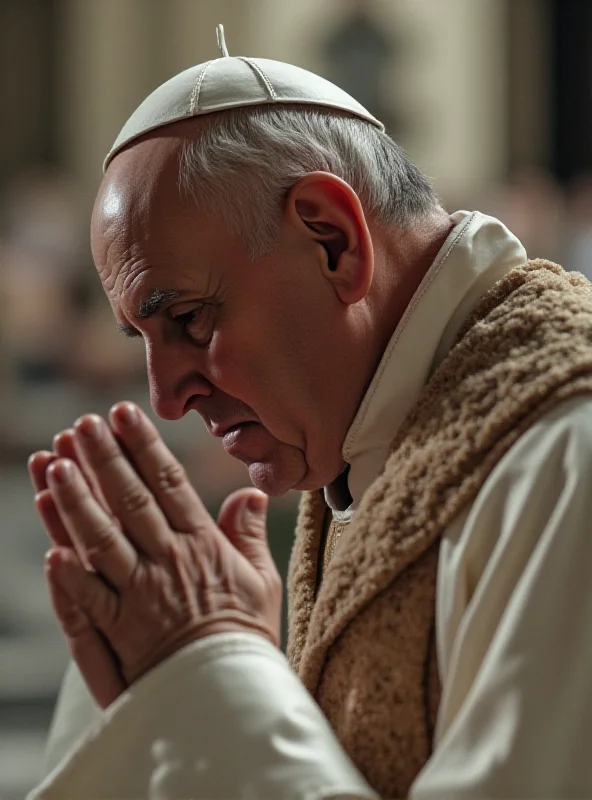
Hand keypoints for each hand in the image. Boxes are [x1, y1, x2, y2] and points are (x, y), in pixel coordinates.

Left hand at [28, 403, 282, 708]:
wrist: (233, 696)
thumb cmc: (247, 636)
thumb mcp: (262, 580)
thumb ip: (248, 534)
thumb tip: (249, 492)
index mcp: (202, 546)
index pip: (169, 483)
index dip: (144, 446)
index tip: (125, 414)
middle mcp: (169, 562)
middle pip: (131, 501)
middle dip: (104, 459)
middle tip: (81, 424)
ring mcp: (142, 596)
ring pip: (103, 541)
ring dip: (77, 503)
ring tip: (54, 465)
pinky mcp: (123, 632)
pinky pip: (91, 603)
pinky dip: (70, 579)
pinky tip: (50, 551)